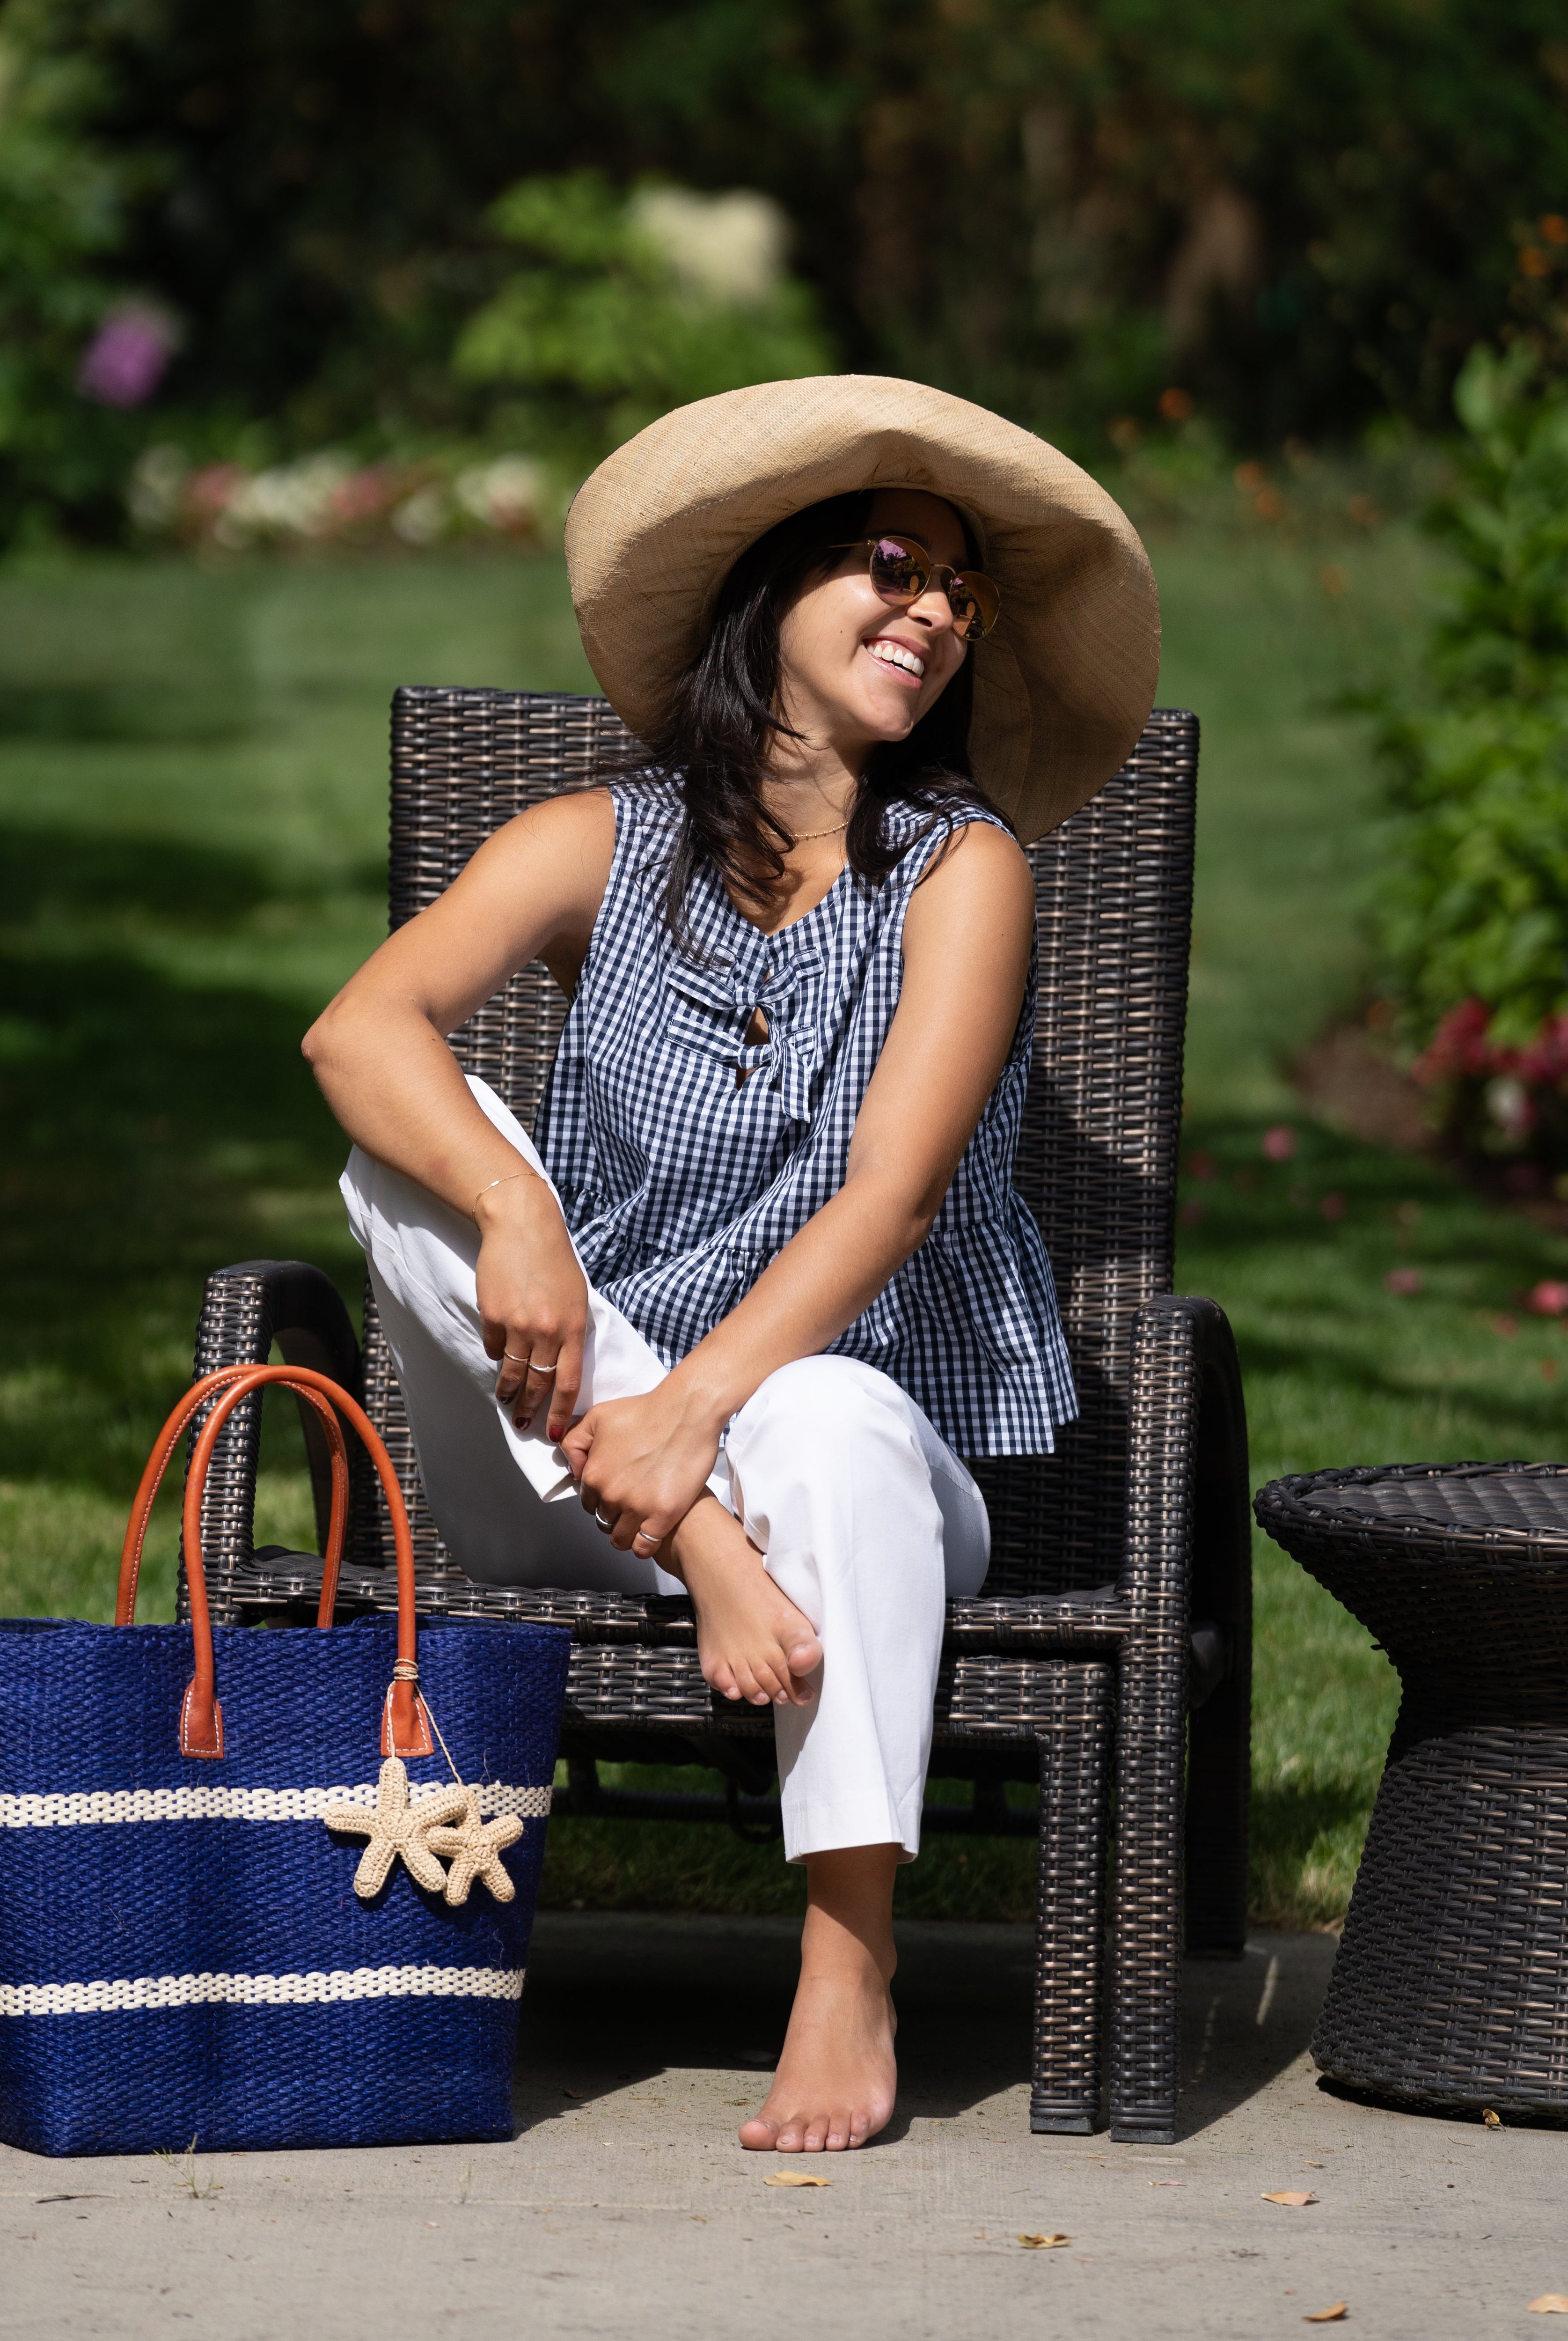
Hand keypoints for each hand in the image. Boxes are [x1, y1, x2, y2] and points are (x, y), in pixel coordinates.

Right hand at [475, 1176, 588, 1441]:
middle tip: (523, 1423)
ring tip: (505, 1401)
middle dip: (530, 1409)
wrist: (521, 1225)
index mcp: (573, 1327)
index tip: (556, 1434)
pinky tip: (496, 1354)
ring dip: (507, 1392)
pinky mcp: (492, 1316)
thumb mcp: (577, 1296)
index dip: (561, 1413)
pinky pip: (492, 1346)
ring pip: (510, 1372)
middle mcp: (546, 1331)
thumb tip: (561, 1365)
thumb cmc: (555, 1260)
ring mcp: (517, 1325)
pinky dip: (494, 1353)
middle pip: (537, 1384)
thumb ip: (571, 1331)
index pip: (568, 1383)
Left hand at [562, 1379, 724, 1553]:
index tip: (613, 1493)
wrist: (688, 1411)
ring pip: (620, 1539)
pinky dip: (644, 1545)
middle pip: (603, 1521)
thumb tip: (573, 1470)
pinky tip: (649, 1533)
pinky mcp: (663, 1515)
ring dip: (626, 1532)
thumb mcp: (598, 1416)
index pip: (587, 1502)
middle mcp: (612, 1494)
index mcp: (595, 1474)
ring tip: (638, 1521)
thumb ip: (575, 1443)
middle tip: (629, 1503)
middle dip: (614, 1514)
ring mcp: (638, 1507)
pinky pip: (643, 1547)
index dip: (600, 1498)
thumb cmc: (649, 1410)